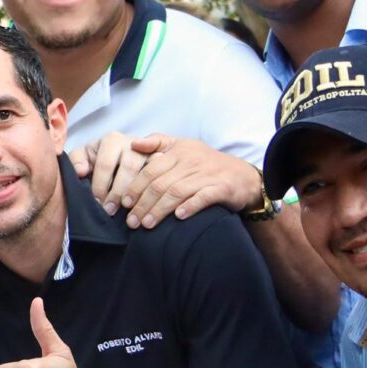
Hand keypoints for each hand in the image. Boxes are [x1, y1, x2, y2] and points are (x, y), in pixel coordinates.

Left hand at [71, 132, 262, 228]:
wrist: (243, 176)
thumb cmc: (206, 163)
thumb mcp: (183, 147)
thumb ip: (158, 143)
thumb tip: (133, 143)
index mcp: (178, 151)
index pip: (150, 169)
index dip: (135, 186)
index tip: (123, 203)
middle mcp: (191, 161)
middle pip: (160, 183)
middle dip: (142, 203)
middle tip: (130, 221)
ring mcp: (206, 174)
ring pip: (177, 192)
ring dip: (159, 209)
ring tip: (145, 224)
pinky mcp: (221, 188)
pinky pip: (202, 197)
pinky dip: (189, 207)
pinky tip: (178, 218)